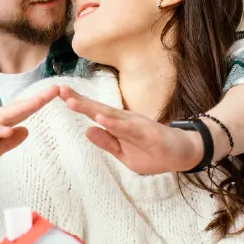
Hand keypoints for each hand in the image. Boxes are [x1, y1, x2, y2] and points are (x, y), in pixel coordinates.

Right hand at [0, 85, 58, 181]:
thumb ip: (6, 144)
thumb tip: (26, 131)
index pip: (21, 114)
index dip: (39, 105)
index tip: (60, 96)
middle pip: (16, 109)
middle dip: (36, 99)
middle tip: (57, 90)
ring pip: (2, 115)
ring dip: (20, 108)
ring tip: (39, 102)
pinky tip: (8, 129)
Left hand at [59, 85, 203, 174]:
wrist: (185, 153)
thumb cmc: (155, 153)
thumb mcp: (125, 153)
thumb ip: (108, 143)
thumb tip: (88, 130)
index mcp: (118, 125)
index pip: (94, 112)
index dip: (77, 104)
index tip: (58, 94)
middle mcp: (125, 120)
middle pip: (98, 108)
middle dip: (78, 100)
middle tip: (58, 90)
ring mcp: (136, 125)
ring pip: (110, 115)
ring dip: (91, 108)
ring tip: (72, 101)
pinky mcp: (148, 133)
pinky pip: (128, 128)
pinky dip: (113, 123)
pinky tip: (100, 118)